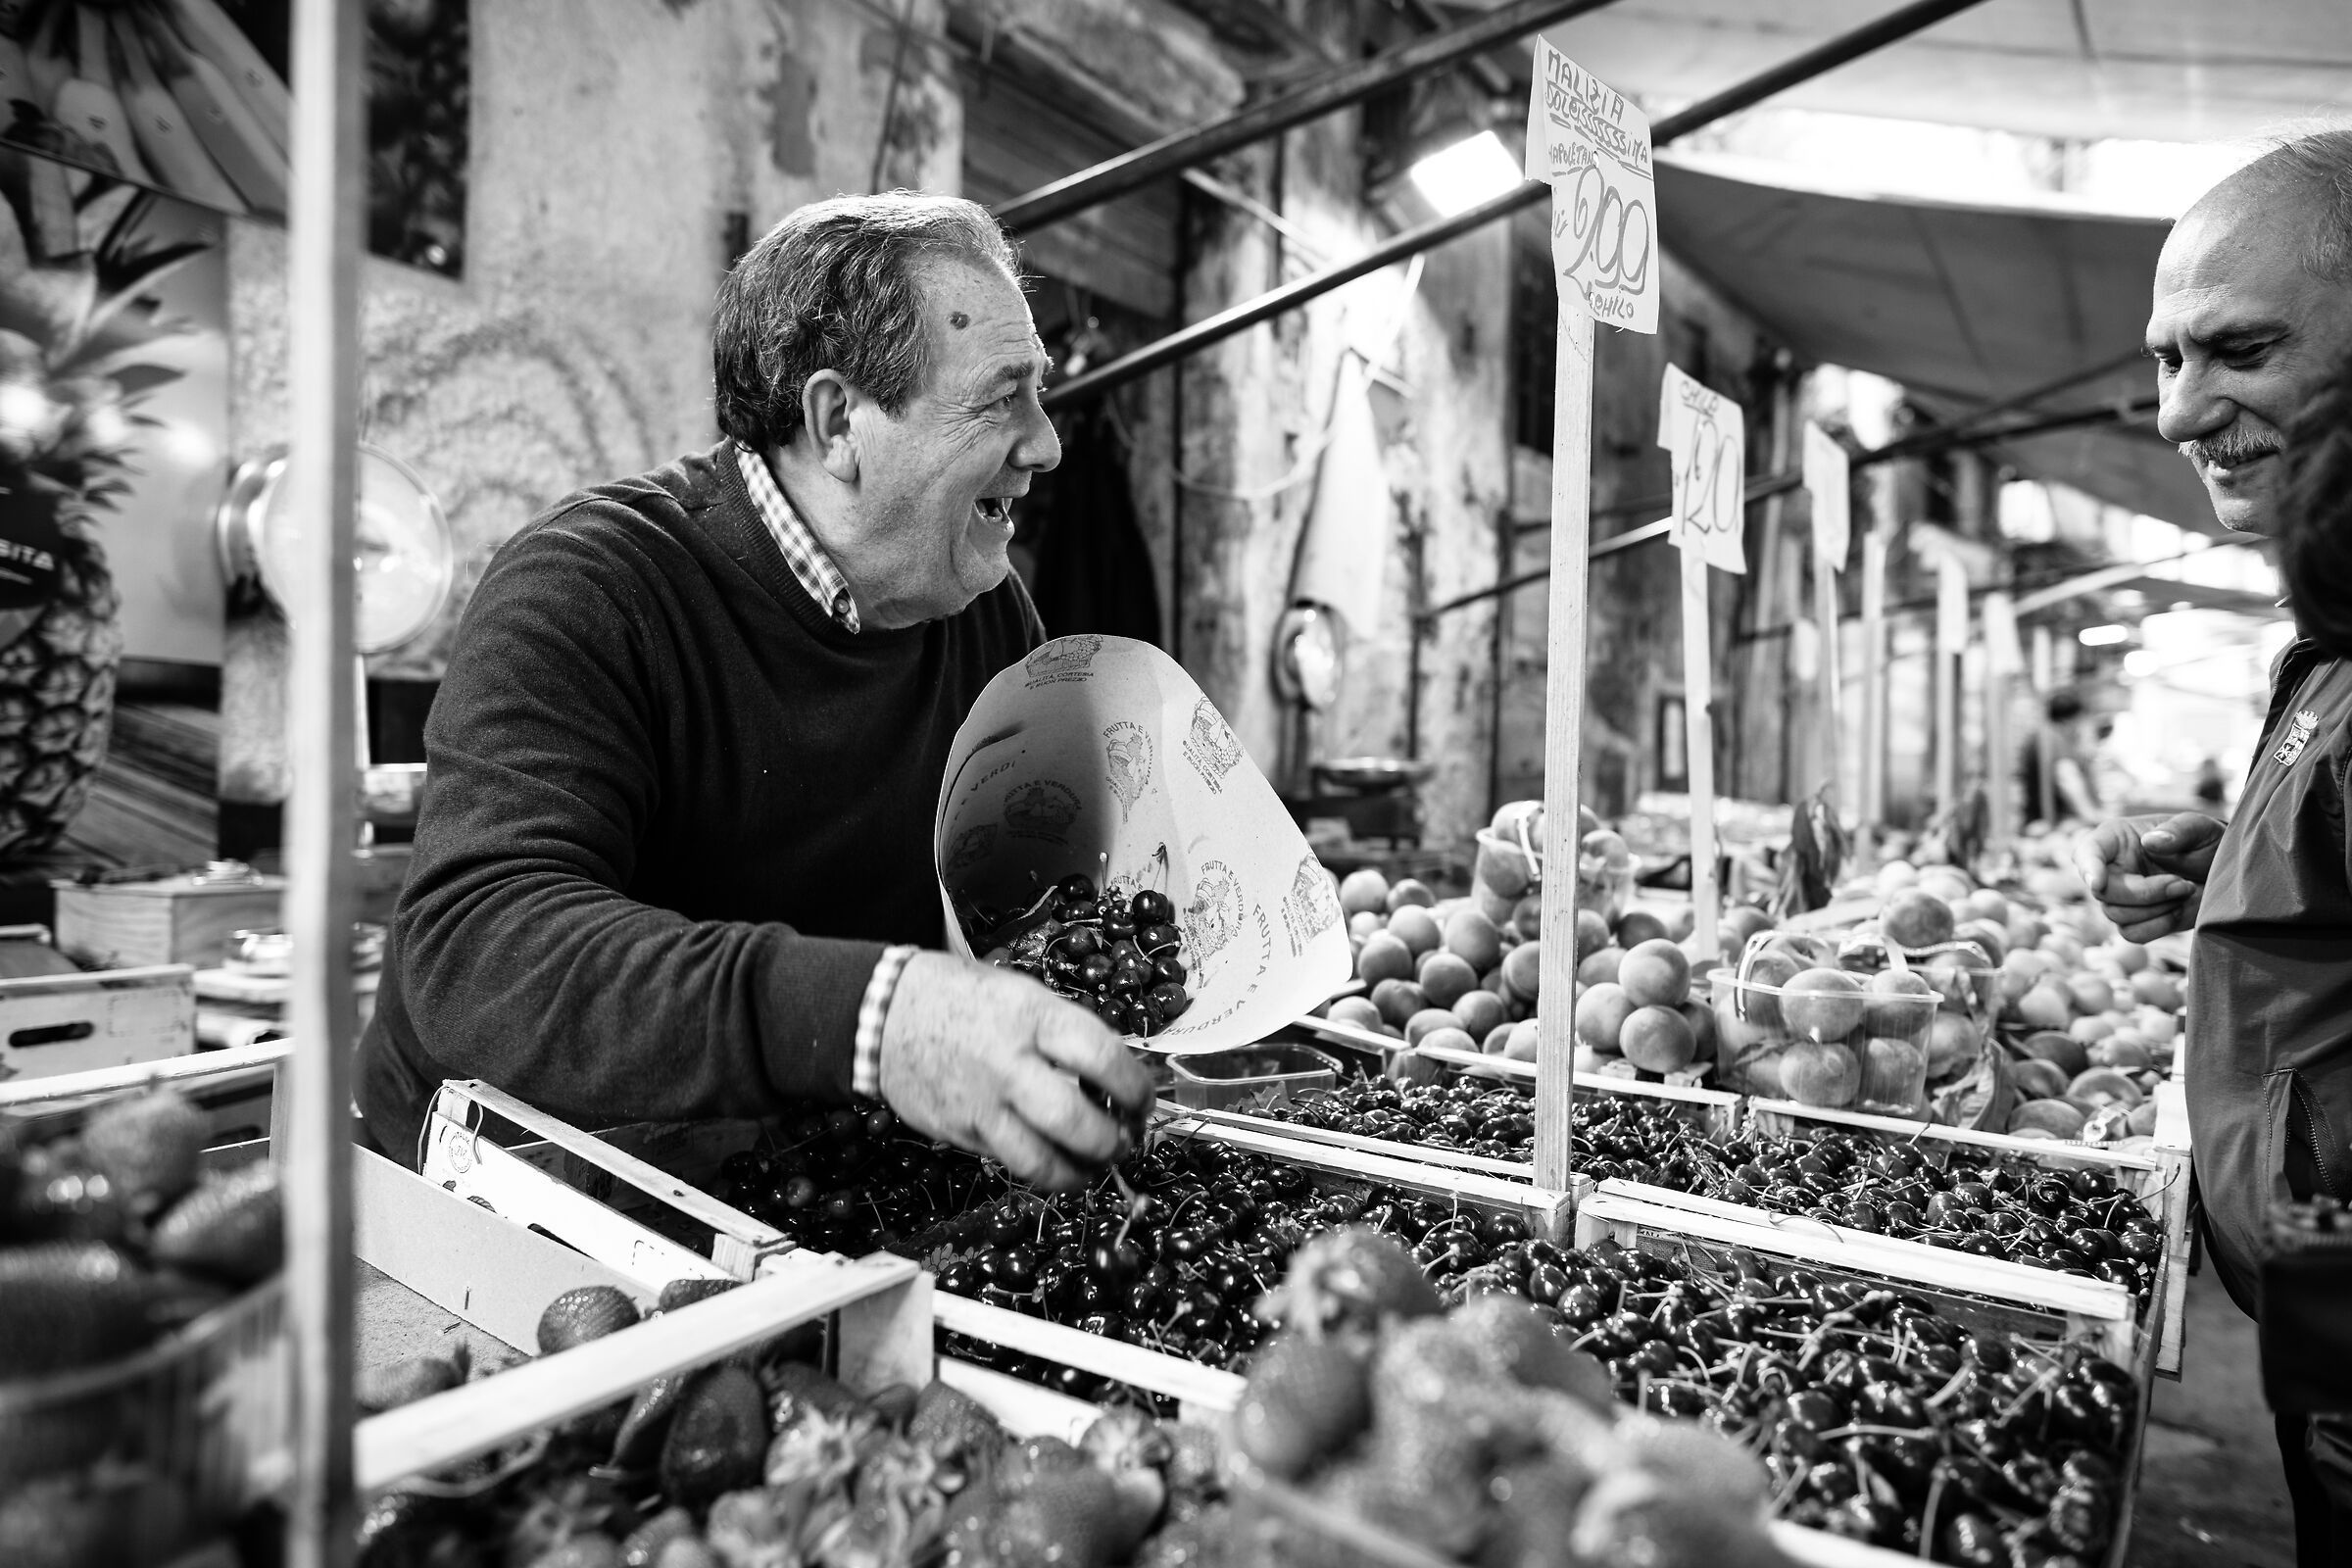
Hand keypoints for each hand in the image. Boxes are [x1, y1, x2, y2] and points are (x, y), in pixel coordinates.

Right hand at [876, 951, 1152, 1190]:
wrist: (883, 1014)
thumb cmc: (963, 999)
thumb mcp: (1022, 994)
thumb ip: (1067, 1032)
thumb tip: (1118, 1075)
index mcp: (1032, 1017)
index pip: (1101, 1057)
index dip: (1134, 1088)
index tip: (1142, 1101)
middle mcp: (1008, 1063)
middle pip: (1075, 1122)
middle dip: (1113, 1142)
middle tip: (1124, 1140)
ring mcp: (981, 1104)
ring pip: (1042, 1162)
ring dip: (1081, 1173)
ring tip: (1095, 1165)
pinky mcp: (960, 1132)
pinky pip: (1011, 1163)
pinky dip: (1042, 1169)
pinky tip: (1056, 1162)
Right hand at [2071, 812, 2226, 942]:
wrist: (2221, 872)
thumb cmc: (2205, 843)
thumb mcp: (2200, 828)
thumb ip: (2179, 830)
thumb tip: (2150, 842)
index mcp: (2115, 839)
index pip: (2087, 852)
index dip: (2088, 867)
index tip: (2099, 883)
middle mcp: (2110, 868)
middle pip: (2103, 892)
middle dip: (2145, 893)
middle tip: (2182, 884)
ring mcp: (2120, 897)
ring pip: (2117, 915)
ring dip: (2157, 909)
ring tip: (2185, 890)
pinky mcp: (2134, 920)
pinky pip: (2133, 933)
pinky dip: (2159, 925)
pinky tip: (2178, 909)